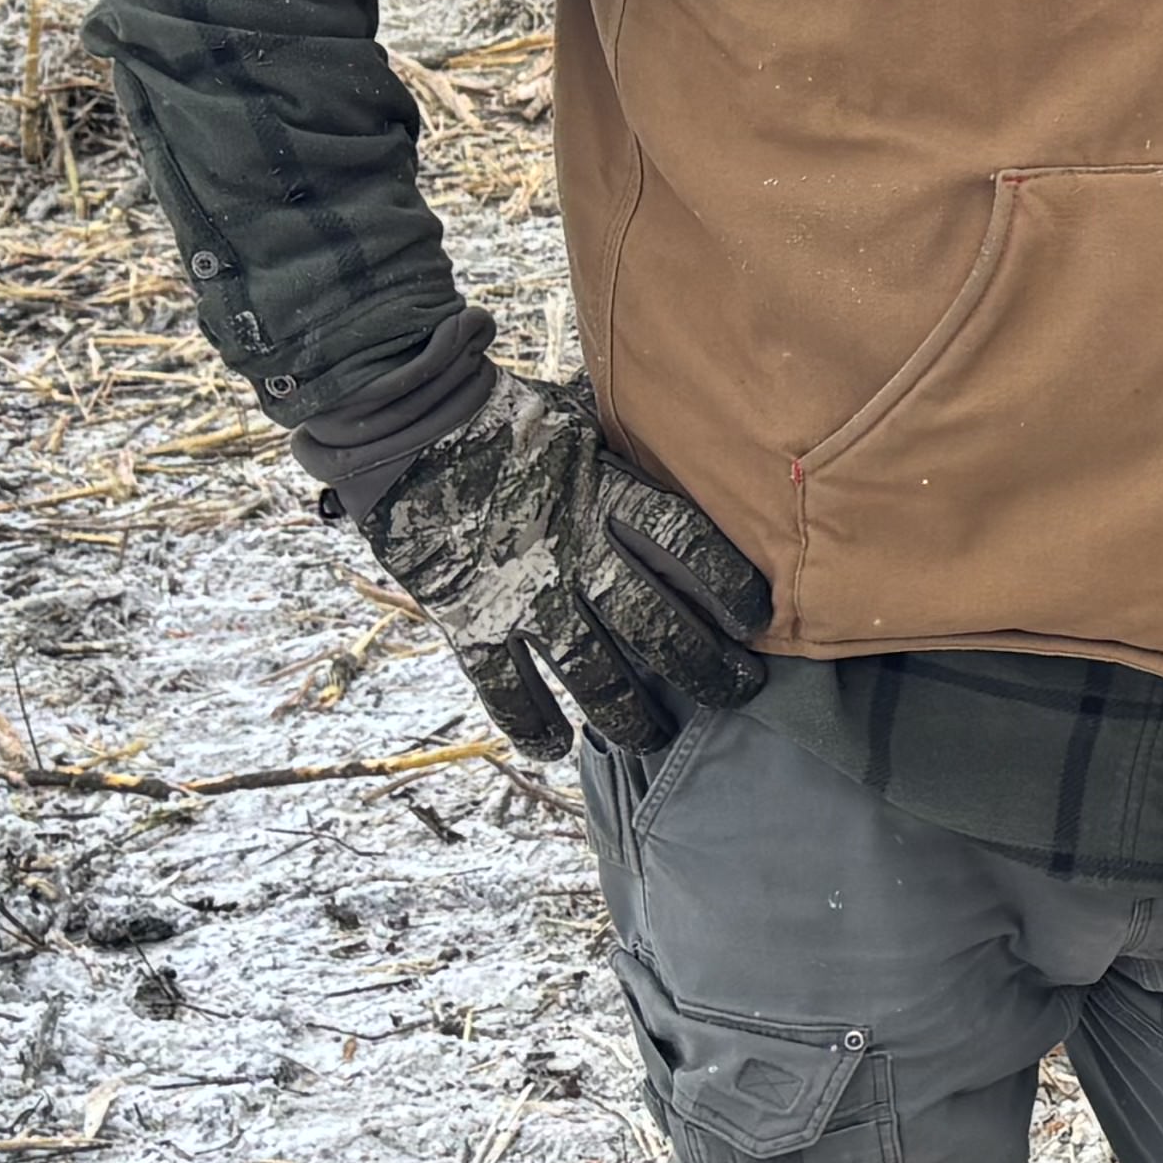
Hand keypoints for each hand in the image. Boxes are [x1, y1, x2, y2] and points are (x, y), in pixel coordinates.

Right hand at [355, 367, 771, 756]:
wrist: (404, 425)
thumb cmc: (502, 415)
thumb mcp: (581, 420)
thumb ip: (629, 449)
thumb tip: (692, 436)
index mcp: (605, 495)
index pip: (687, 545)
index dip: (728, 586)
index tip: (757, 617)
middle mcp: (572, 553)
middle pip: (655, 625)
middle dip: (703, 667)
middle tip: (737, 692)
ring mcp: (520, 593)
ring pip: (592, 673)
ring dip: (630, 714)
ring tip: (655, 736)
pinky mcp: (467, 621)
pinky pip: (505, 690)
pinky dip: (531, 725)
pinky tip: (555, 747)